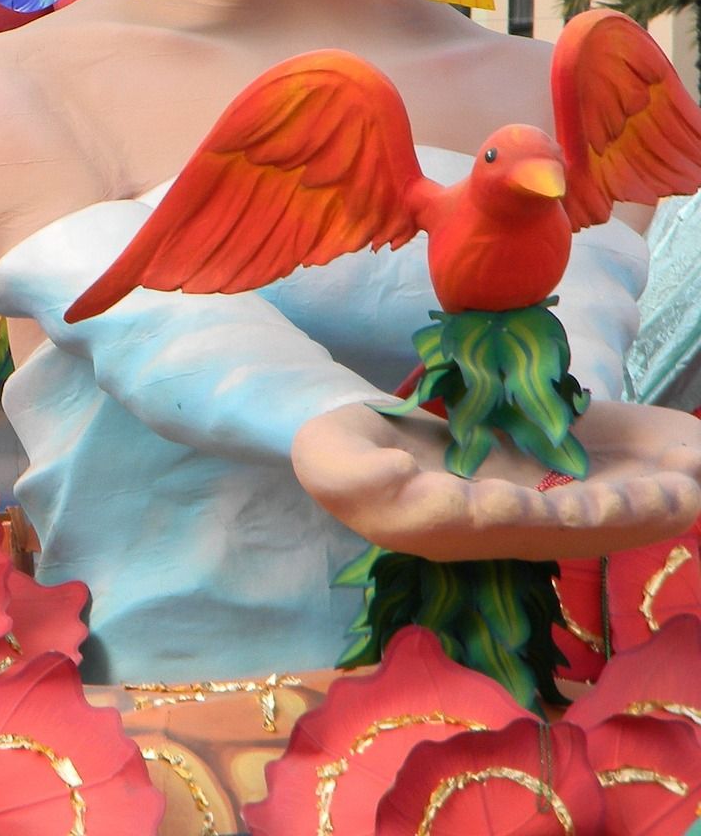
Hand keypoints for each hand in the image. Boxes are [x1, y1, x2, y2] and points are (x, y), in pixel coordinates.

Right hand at [292, 399, 700, 562]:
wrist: (361, 463)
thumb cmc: (340, 454)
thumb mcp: (326, 456)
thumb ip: (350, 470)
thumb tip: (397, 474)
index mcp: (424, 521)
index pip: (471, 521)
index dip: (503, 514)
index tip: (525, 501)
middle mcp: (477, 535)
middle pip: (547, 533)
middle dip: (601, 517)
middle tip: (650, 498)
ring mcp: (512, 527)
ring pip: (583, 528)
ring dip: (633, 514)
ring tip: (683, 493)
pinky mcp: (537, 511)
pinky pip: (595, 514)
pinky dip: (638, 505)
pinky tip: (681, 487)